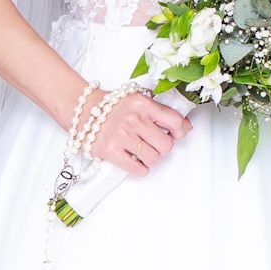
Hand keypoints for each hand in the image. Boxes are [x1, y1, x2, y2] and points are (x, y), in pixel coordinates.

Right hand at [78, 86, 192, 175]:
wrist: (85, 110)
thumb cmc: (116, 106)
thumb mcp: (139, 100)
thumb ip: (161, 111)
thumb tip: (186, 127)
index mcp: (143, 103)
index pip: (174, 120)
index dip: (180, 131)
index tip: (177, 134)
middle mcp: (134, 119)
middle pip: (166, 145)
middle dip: (163, 147)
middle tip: (154, 142)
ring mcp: (122, 136)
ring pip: (153, 159)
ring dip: (150, 158)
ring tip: (141, 150)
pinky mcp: (111, 151)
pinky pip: (138, 170)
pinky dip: (140, 168)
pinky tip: (134, 159)